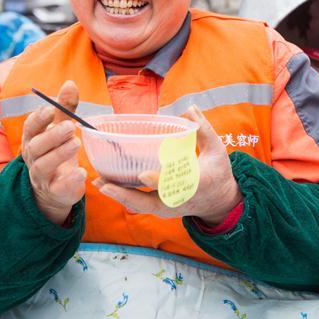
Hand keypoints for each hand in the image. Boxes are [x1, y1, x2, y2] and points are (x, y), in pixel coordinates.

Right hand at [20, 80, 86, 224]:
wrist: (54, 189)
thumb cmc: (56, 151)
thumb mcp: (60, 129)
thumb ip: (65, 108)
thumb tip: (70, 83)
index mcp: (34, 139)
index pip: (30, 128)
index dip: (38, 119)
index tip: (50, 110)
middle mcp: (34, 157)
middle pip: (36, 146)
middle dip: (51, 136)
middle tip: (69, 127)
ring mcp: (42, 176)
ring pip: (44, 165)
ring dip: (59, 154)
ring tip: (76, 143)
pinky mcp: (55, 191)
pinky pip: (58, 187)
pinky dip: (69, 180)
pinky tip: (81, 172)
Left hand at [95, 106, 242, 224]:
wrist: (219, 201)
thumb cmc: (218, 172)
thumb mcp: (217, 150)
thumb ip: (203, 130)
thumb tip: (191, 108)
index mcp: (196, 185)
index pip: (176, 184)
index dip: (159, 181)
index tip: (142, 175)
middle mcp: (179, 200)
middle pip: (150, 202)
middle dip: (126, 194)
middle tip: (104, 183)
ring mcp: (169, 208)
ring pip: (140, 206)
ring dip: (118, 196)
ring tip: (98, 183)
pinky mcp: (161, 210)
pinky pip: (139, 205)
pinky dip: (122, 197)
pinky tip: (106, 186)